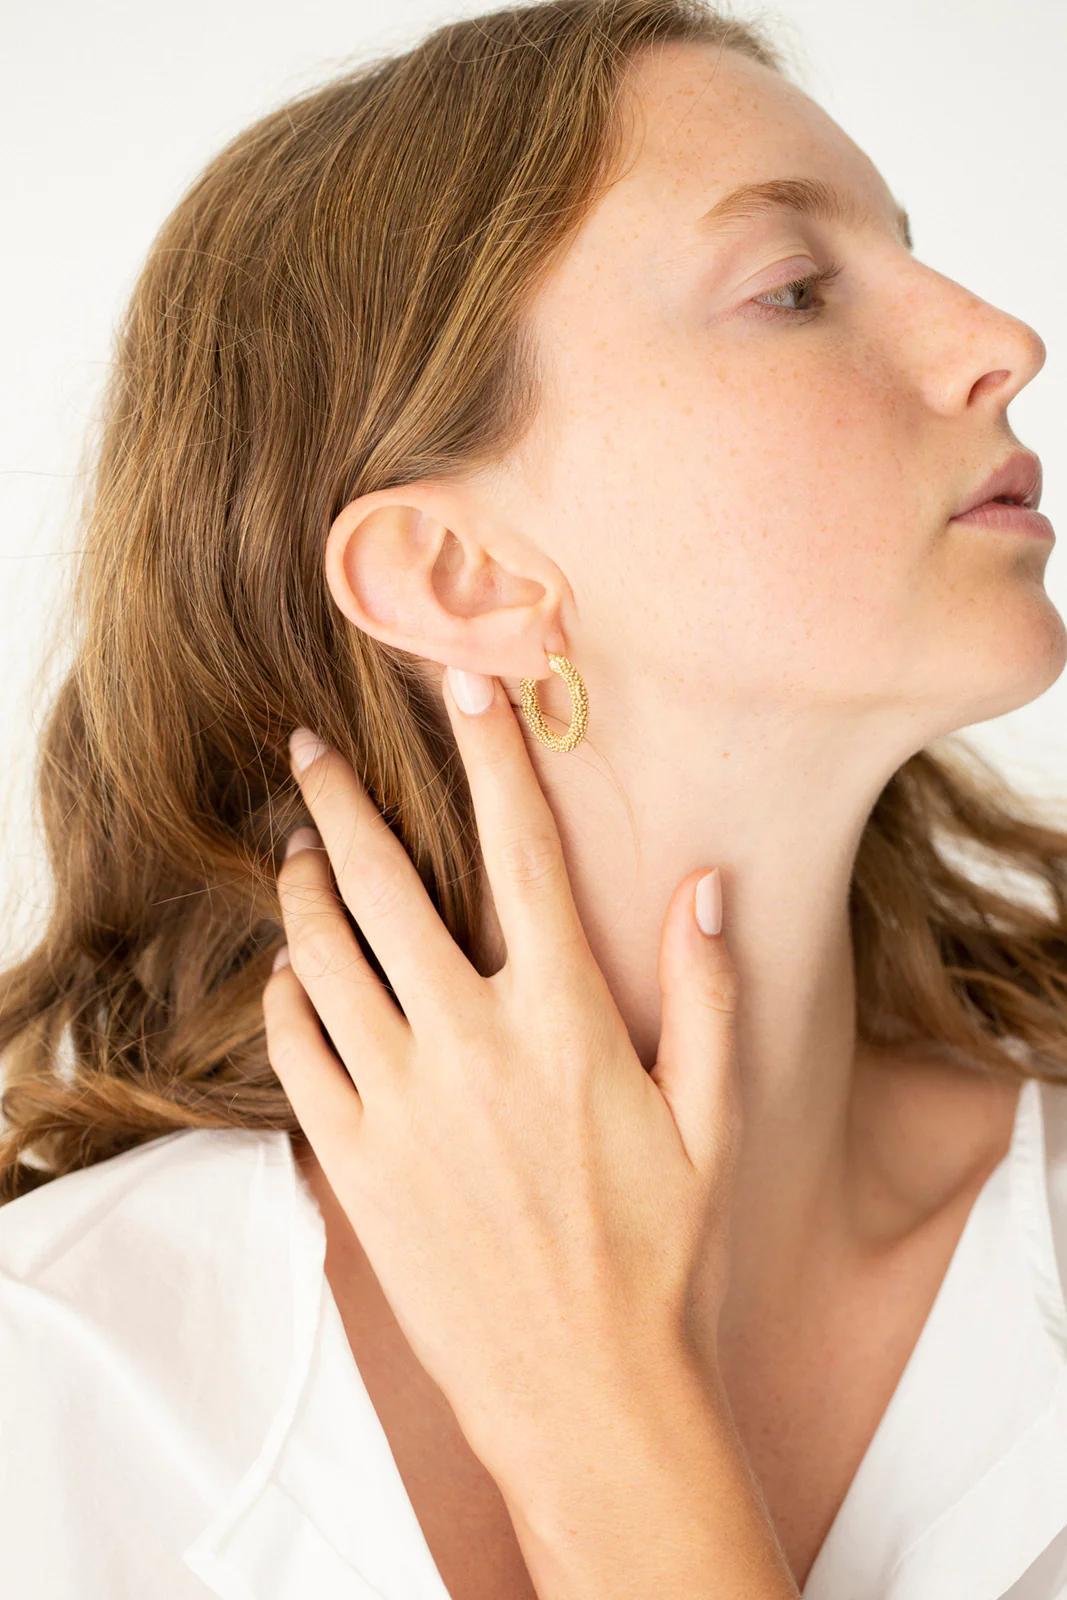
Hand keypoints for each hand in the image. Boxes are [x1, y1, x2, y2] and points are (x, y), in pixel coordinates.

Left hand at [262, 667, 741, 1480]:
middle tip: (308, 747)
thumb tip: (705, 886)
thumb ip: (711, 997)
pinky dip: (285, 994)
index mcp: (565, 1022)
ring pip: (323, 957)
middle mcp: (471, 1045)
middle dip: (342, 801)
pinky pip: (295, 1050)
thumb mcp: (713, 1123)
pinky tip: (290, 971)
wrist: (582, 1392)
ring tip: (295, 848)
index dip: (494, 759)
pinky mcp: (354, 1162)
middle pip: (387, 887)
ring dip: (302, 889)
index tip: (467, 687)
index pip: (524, 854)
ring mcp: (400, 1104)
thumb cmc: (659, 1254)